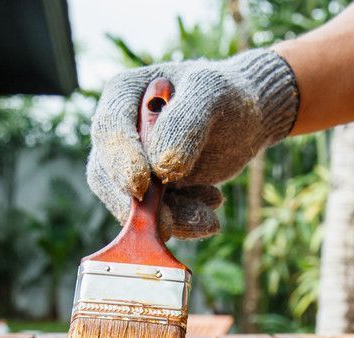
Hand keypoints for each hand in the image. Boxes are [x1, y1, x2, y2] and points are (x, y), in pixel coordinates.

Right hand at [87, 49, 298, 239]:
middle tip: (167, 227)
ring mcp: (132, 164)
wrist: (246, 117)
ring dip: (169, 218)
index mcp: (123, 93)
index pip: (109, 129)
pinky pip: (154, 216)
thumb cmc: (227, 95)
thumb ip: (185, 122)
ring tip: (210, 220)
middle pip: (107, 174)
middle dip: (138, 205)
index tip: (141, 185)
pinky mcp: (150, 191)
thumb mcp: (211, 94)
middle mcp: (119, 131)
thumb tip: (160, 167)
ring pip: (130, 203)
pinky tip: (212, 204)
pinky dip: (183, 220)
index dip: (120, 160)